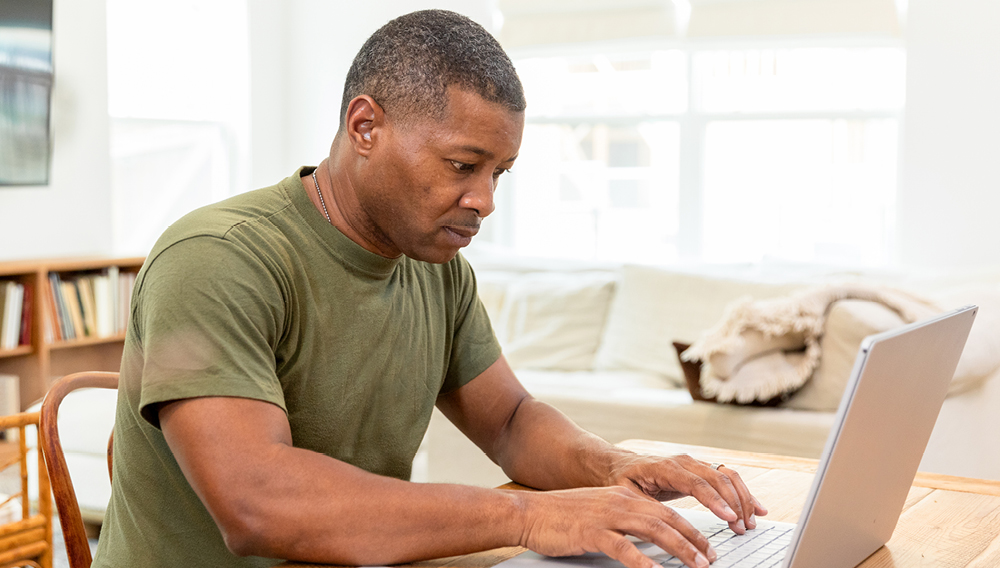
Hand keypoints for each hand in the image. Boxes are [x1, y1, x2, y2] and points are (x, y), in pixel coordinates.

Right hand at [515, 486, 715, 567]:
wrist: (530, 513)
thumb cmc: (562, 516)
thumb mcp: (600, 512)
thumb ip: (625, 521)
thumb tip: (650, 539)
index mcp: (624, 496)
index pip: (666, 511)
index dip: (690, 529)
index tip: (706, 545)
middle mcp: (620, 502)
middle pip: (667, 519)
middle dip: (693, 539)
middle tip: (710, 558)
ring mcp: (607, 516)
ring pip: (654, 530)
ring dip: (679, 548)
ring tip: (696, 565)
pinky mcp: (592, 532)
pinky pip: (624, 547)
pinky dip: (642, 560)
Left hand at [605, 453, 767, 534]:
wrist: (620, 464)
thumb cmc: (623, 480)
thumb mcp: (626, 494)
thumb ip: (645, 506)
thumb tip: (659, 523)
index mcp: (665, 467)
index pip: (696, 483)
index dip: (715, 500)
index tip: (729, 517)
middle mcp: (684, 461)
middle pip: (717, 478)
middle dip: (735, 503)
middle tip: (744, 527)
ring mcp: (694, 463)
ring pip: (726, 476)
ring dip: (743, 499)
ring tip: (751, 523)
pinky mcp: (700, 470)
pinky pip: (727, 478)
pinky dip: (743, 492)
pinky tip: (757, 508)